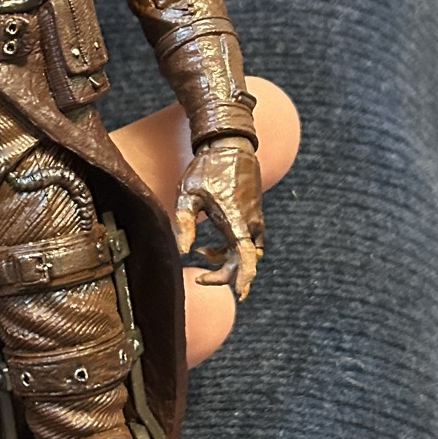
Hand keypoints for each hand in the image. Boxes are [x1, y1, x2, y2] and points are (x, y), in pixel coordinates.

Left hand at [175, 135, 265, 298]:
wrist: (228, 145)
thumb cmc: (206, 169)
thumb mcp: (187, 195)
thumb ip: (184, 224)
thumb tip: (183, 251)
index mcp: (235, 219)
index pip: (246, 256)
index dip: (245, 276)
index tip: (240, 293)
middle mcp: (250, 222)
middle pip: (245, 261)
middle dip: (224, 274)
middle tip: (200, 277)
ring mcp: (255, 219)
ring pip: (246, 253)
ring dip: (225, 260)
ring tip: (200, 251)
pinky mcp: (253, 216)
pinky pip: (247, 242)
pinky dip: (231, 250)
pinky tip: (208, 242)